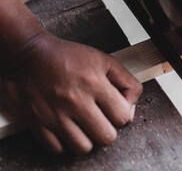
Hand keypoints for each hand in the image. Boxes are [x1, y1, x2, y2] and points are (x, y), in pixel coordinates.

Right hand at [1, 33, 141, 154]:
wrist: (28, 54)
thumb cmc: (67, 57)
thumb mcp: (104, 60)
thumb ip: (126, 81)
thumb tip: (132, 106)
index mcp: (94, 83)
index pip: (123, 117)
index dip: (123, 114)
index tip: (115, 109)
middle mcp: (75, 101)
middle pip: (106, 137)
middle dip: (107, 129)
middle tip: (100, 119)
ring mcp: (55, 114)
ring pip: (84, 148)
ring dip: (87, 139)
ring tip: (84, 125)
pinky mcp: (37, 123)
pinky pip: (58, 149)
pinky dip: (65, 143)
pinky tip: (67, 128)